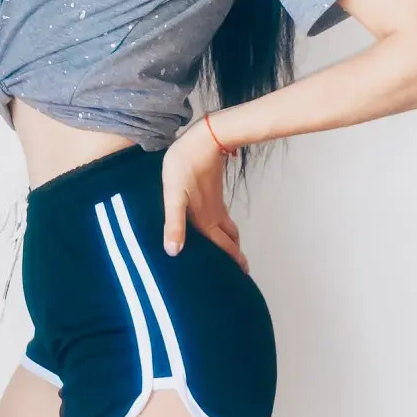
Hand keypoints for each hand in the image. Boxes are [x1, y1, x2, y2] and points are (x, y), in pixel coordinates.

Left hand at [161, 125, 249, 273]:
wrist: (204, 139)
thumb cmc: (184, 166)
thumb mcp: (174, 196)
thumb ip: (174, 223)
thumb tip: (173, 252)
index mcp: (205, 220)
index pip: (223, 247)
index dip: (232, 262)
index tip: (242, 277)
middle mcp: (214, 214)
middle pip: (229, 239)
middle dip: (235, 255)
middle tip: (240, 270)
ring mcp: (215, 202)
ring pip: (227, 227)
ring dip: (230, 241)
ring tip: (229, 251)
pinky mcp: (212, 190)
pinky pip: (221, 215)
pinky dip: (222, 227)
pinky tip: (212, 224)